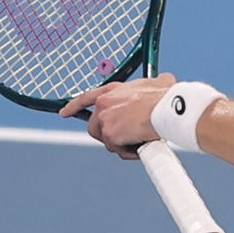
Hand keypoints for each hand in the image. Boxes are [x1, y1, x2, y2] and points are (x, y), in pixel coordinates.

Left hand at [59, 73, 176, 157]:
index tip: (65, 113)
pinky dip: (131, 152)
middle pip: (95, 126)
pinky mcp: (110, 136)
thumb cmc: (167, 96)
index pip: (85, 98)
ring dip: (122, 144)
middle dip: (108, 134)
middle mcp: (103, 105)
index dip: (74, 106)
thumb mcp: (160, 82)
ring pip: (107, 141)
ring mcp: (105, 121)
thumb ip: (155, 82)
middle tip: (126, 138)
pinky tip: (143, 145)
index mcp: (111, 91)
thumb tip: (165, 80)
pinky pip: (118, 150)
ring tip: (139, 140)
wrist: (168, 108)